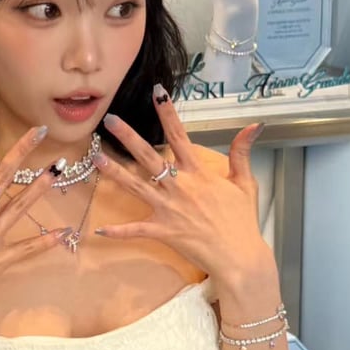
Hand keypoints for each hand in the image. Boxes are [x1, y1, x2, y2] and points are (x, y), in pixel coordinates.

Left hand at [92, 86, 271, 284]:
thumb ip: (242, 153)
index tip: (157, 92)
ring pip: (136, 187)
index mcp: (198, 173)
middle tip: (110, 120)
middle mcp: (180, 187)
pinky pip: (137, 230)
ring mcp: (169, 209)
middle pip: (149, 157)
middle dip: (128, 137)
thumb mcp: (245, 183)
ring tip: (96, 159)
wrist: (240, 257)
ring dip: (115, 173)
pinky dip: (118, 232)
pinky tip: (99, 230)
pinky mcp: (164, 231)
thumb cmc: (243, 221)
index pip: (180, 136)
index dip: (168, 113)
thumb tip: (253, 125)